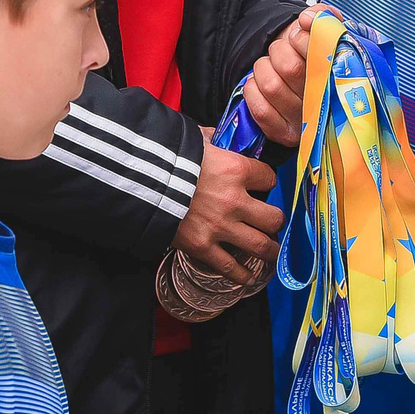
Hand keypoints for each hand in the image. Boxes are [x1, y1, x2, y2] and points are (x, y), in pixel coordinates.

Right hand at [175, 143, 284, 281]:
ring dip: (269, 250)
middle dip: (275, 221)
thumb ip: (214, 139)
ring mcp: (220, 227)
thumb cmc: (169, 158)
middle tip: (272, 222)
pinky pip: (230, 267)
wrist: (139, 181)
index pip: (269, 178)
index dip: (267, 181)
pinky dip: (242, 275)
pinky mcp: (202, 247)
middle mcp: (234, 200)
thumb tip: (219, 136)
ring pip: (260, 245)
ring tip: (270, 251)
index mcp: (236, 170)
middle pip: (273, 218)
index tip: (263, 186)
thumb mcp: (196, 140)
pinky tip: (249, 277)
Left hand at [245, 8, 317, 145]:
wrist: (302, 73)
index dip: (301, 39)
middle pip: (290, 68)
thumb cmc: (313, 53)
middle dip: (278, 51)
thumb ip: (323, 16)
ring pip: (271, 86)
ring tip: (270, 68)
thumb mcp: (326, 30)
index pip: (318, 56)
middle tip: (281, 51)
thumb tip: (307, 19)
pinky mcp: (284, 134)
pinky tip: (260, 85)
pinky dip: (253, 90)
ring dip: (263, 69)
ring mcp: (306, 122)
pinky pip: (260, 109)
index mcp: (341, 77)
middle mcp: (326, 103)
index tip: (296, 36)